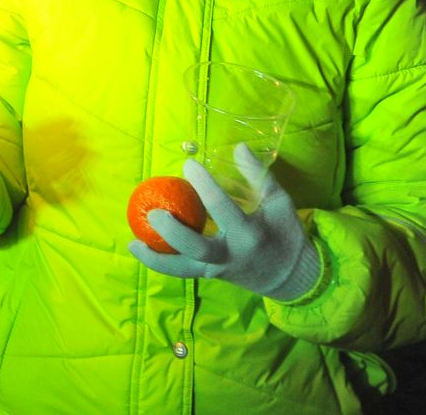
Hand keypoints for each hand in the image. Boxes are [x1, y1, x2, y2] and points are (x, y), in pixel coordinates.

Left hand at [129, 144, 319, 301]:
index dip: (204, 186)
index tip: (189, 165)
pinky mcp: (210, 276)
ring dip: (156, 258)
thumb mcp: (279, 202)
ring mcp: (219, 269)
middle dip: (172, 232)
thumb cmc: (286, 234)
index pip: (223, 208)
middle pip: (197, 248)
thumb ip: (258, 175)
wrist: (292, 278)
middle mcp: (232, 255)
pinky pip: (182, 271)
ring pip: (183, 270)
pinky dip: (160, 262)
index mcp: (251, 233)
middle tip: (153, 212)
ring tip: (132, 243)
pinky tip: (139, 248)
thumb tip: (239, 146)